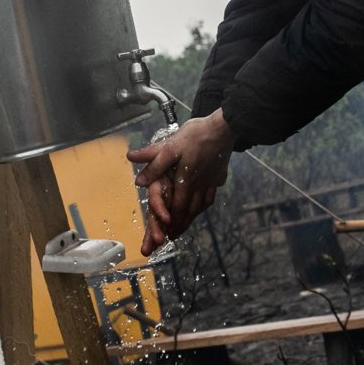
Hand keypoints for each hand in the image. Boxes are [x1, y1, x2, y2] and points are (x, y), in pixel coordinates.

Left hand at [127, 109, 235, 255]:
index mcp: (186, 180)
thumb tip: (139, 180)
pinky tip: (202, 206)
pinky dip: (204, 205)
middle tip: (172, 236)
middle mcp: (198, 185)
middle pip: (189, 210)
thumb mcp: (170, 146)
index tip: (165, 233)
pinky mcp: (217, 176)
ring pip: (200, 206)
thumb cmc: (196, 135)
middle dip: (180, 225)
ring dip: (191, 218)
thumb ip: (154, 163)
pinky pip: (211, 196)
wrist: (224, 127)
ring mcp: (210, 182)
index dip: (171, 222)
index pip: (177, 207)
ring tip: (185, 226)